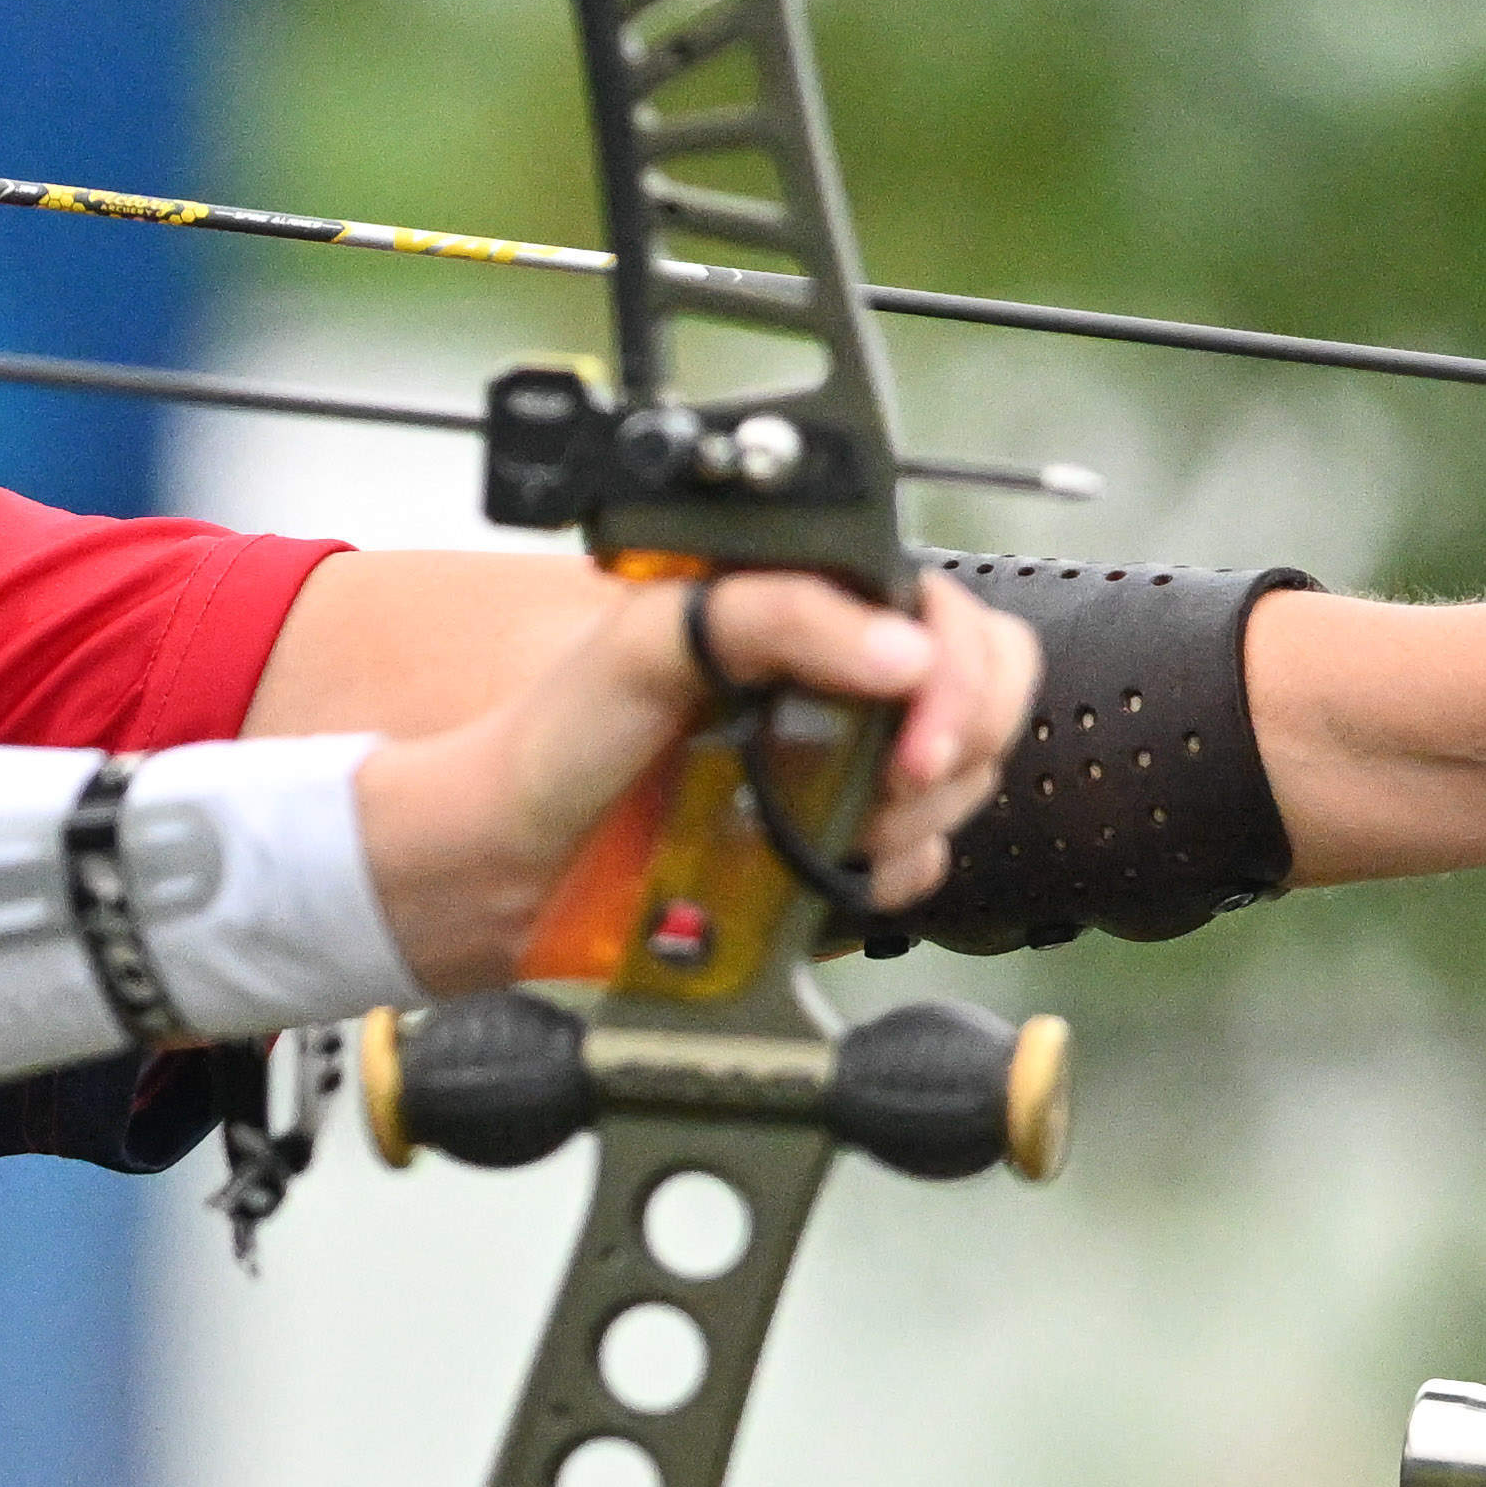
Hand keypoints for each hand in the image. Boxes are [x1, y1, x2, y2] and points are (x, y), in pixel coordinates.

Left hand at [354, 564, 1030, 992]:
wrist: (502, 865)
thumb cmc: (555, 739)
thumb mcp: (651, 640)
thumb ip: (778, 615)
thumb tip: (905, 655)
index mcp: (799, 611)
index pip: (945, 615)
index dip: (958, 674)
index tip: (918, 734)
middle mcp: (832, 681)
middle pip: (983, 695)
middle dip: (955, 745)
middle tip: (894, 781)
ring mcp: (838, 768)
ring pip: (963, 785)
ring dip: (916, 818)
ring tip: (833, 827)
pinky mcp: (828, 850)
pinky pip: (917, 866)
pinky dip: (890, 875)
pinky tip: (827, 871)